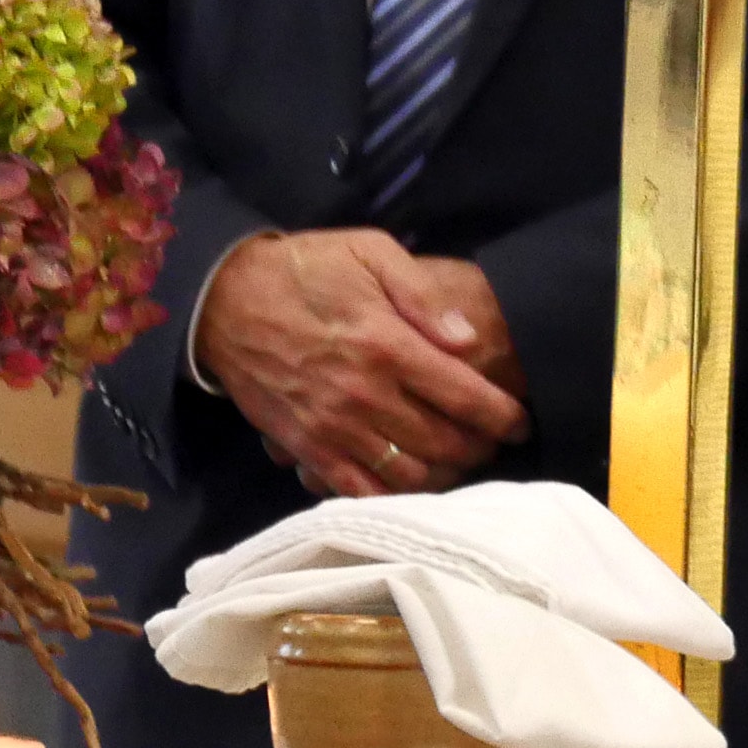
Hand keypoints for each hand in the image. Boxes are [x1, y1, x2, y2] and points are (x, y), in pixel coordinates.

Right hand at [199, 228, 530, 497]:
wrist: (225, 300)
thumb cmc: (309, 269)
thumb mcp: (372, 251)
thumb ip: (424, 295)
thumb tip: (469, 339)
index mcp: (388, 345)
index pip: (464, 396)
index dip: (502, 416)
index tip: (522, 423)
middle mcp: (365, 395)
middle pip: (443, 442)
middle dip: (480, 448)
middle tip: (495, 443)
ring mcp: (333, 428)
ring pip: (407, 474)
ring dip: (444, 476)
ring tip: (462, 464)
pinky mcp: (305, 448)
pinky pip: (357, 490)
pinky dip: (391, 496)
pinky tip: (411, 484)